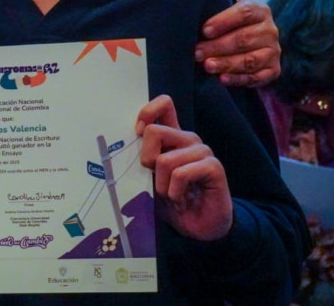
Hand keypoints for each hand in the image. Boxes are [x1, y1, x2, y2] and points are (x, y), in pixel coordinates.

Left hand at [136, 95, 232, 240]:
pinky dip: (174, 193)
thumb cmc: (170, 200)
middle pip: (155, 131)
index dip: (148, 112)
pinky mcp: (214, 167)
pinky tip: (181, 200)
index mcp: (172, 136)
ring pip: (165, 159)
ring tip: (171, 196)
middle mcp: (187, 139)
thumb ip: (141, 158)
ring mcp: (202, 151)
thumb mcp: (148, 178)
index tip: (138, 131)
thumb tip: (120, 145)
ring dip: (162, 186)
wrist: (197, 228)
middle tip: (154, 180)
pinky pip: (181, 174)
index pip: (164, 104)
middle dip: (146, 160)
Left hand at [194, 0, 280, 86]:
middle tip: (196, 53)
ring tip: (206, 66)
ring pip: (251, 60)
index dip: (225, 21)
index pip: (244, 13)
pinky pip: (258, 77)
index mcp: (259, 10)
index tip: (204, 29)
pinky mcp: (273, 71)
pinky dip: (240, 79)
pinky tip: (222, 80)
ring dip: (228, 64)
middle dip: (219, 47)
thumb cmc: (234, 18)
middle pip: (245, 39)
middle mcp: (271, 30)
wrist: (252, 43)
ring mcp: (273, 52)